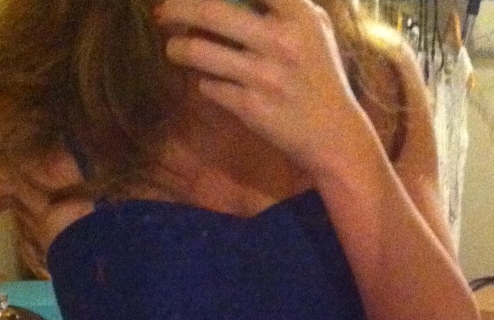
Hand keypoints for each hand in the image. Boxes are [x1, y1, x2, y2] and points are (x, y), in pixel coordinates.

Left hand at [155, 0, 369, 180]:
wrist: (331, 133)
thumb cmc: (319, 73)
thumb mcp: (313, 27)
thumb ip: (282, 3)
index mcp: (298, 13)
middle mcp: (280, 40)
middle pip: (211, 10)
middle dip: (178, 8)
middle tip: (161, 12)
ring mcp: (263, 76)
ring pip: (200, 52)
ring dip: (178, 49)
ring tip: (173, 49)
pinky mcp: (250, 107)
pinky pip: (209, 86)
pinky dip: (202, 82)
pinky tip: (205, 80)